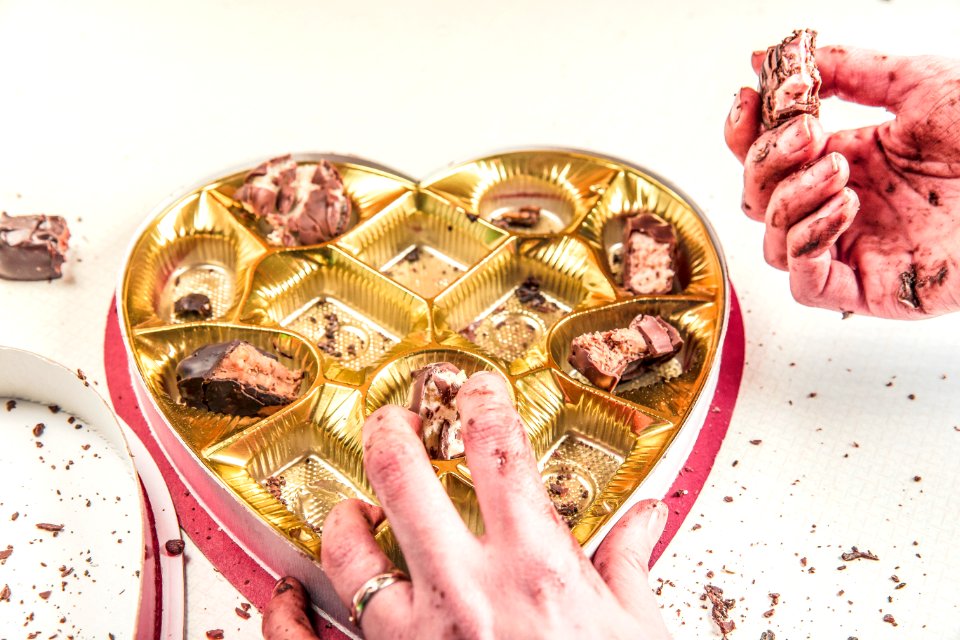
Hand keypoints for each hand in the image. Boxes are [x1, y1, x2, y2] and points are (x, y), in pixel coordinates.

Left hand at [264, 372, 671, 638]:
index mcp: (535, 570)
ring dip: (345, 518)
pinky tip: (282, 599)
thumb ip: (630, 565)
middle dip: (391, 432)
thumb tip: (644, 519)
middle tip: (391, 420)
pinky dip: (283, 621)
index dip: (482, 400)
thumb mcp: (637, 633)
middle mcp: (467, 596)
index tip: (476, 387)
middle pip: (405, 478)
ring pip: (349, 552)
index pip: (498, 450)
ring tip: (354, 506)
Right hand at [724, 46, 959, 317]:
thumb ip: (839, 68)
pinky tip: (845, 208)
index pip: (763, 159)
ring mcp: (853, 250)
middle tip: (810, 131)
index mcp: (846, 160)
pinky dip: (808, 245)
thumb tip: (770, 59)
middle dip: (770, 162)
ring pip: (773, 244)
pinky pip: (805, 284)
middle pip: (757, 200)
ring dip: (791, 201)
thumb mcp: (912, 81)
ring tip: (840, 172)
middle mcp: (841, 207)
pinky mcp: (868, 290)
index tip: (750, 101)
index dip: (745, 134)